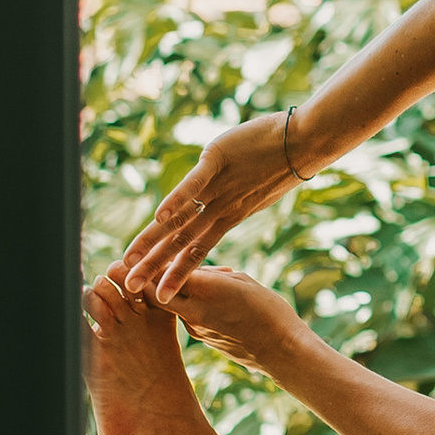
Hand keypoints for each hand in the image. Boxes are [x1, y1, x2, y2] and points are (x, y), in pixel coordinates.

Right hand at [116, 113, 301, 296]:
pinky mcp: (218, 159)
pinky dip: (178, 198)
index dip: (173, 271)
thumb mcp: (252, 187)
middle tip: (128, 286)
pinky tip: (159, 214)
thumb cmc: (280, 161)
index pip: (194, 249)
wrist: (306, 142)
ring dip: (155, 240)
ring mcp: (219, 186)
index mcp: (227, 216)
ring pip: (182, 219)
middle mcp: (220, 208)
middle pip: (181, 241)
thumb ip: (230, 200)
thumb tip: (217, 209)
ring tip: (132, 260)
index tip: (151, 292)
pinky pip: (195, 183)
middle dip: (153, 264)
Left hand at [161, 271, 307, 377]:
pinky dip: (190, 304)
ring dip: (173, 290)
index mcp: (204, 290)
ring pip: (170, 304)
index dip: (157, 260)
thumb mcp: (242, 282)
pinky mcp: (201, 339)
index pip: (164, 271)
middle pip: (154, 292)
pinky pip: (186, 317)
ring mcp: (194, 329)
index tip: (158, 250)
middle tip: (156, 264)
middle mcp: (193, 311)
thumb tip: (194, 271)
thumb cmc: (270, 311)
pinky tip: (212, 299)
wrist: (282, 352)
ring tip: (192, 277)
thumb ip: (212, 275)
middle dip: (152, 278)